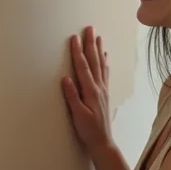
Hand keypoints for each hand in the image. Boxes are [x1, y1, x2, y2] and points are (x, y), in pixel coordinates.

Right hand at [61, 27, 112, 152]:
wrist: (103, 141)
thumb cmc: (88, 130)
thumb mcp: (78, 115)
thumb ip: (72, 97)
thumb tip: (65, 78)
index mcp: (90, 91)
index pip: (83, 67)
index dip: (78, 52)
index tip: (74, 38)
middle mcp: (99, 87)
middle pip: (94, 61)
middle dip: (90, 44)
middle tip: (89, 28)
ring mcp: (103, 89)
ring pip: (101, 65)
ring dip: (99, 50)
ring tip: (98, 37)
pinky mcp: (104, 93)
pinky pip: (105, 73)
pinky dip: (105, 62)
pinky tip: (105, 56)